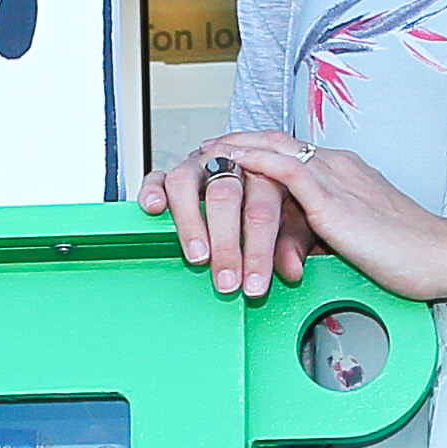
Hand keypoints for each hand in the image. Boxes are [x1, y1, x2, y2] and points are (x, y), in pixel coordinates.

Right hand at [141, 133, 318, 297]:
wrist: (259, 171)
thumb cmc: (277, 201)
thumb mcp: (294, 222)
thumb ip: (292, 243)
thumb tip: (291, 270)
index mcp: (264, 169)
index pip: (262, 210)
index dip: (259, 252)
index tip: (255, 285)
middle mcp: (229, 161)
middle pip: (224, 196)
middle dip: (226, 245)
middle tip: (227, 281)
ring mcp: (199, 164)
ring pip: (186, 184)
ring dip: (190, 223)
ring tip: (197, 257)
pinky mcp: (173, 172)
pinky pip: (158, 177)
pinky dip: (152, 191)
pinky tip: (154, 209)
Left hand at [144, 132, 446, 300]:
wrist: (442, 257)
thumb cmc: (408, 256)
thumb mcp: (353, 240)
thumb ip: (323, 234)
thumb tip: (293, 249)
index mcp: (342, 172)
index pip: (287, 151)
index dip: (252, 151)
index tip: (222, 156)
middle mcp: (335, 165)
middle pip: (271, 142)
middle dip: (232, 145)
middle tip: (199, 150)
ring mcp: (334, 177)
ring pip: (272, 151)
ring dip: (232, 152)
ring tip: (200, 154)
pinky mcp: (334, 198)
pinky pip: (285, 169)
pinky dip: (252, 161)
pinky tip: (227, 162)